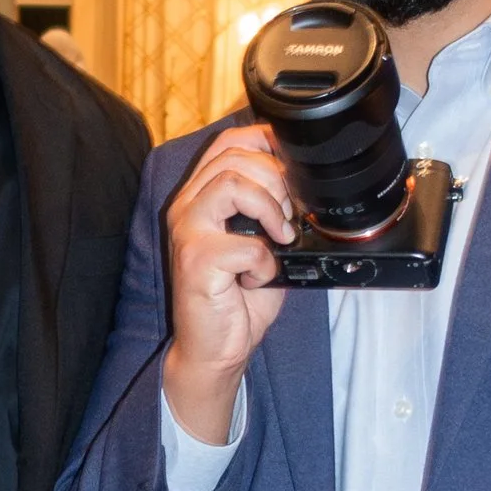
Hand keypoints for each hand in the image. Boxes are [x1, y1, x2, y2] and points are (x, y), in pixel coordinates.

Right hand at [164, 122, 294, 443]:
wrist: (214, 349)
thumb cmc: (236, 298)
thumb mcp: (260, 243)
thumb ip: (271, 210)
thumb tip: (304, 188)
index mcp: (199, 197)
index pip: (226, 142)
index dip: (264, 141)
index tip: (292, 164)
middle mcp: (186, 207)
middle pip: (232, 157)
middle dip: (276, 179)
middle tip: (289, 215)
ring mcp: (187, 232)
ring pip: (231, 183)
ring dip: (270, 208)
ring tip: (280, 237)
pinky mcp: (196, 260)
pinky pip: (243, 242)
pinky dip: (264, 260)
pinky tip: (261, 276)